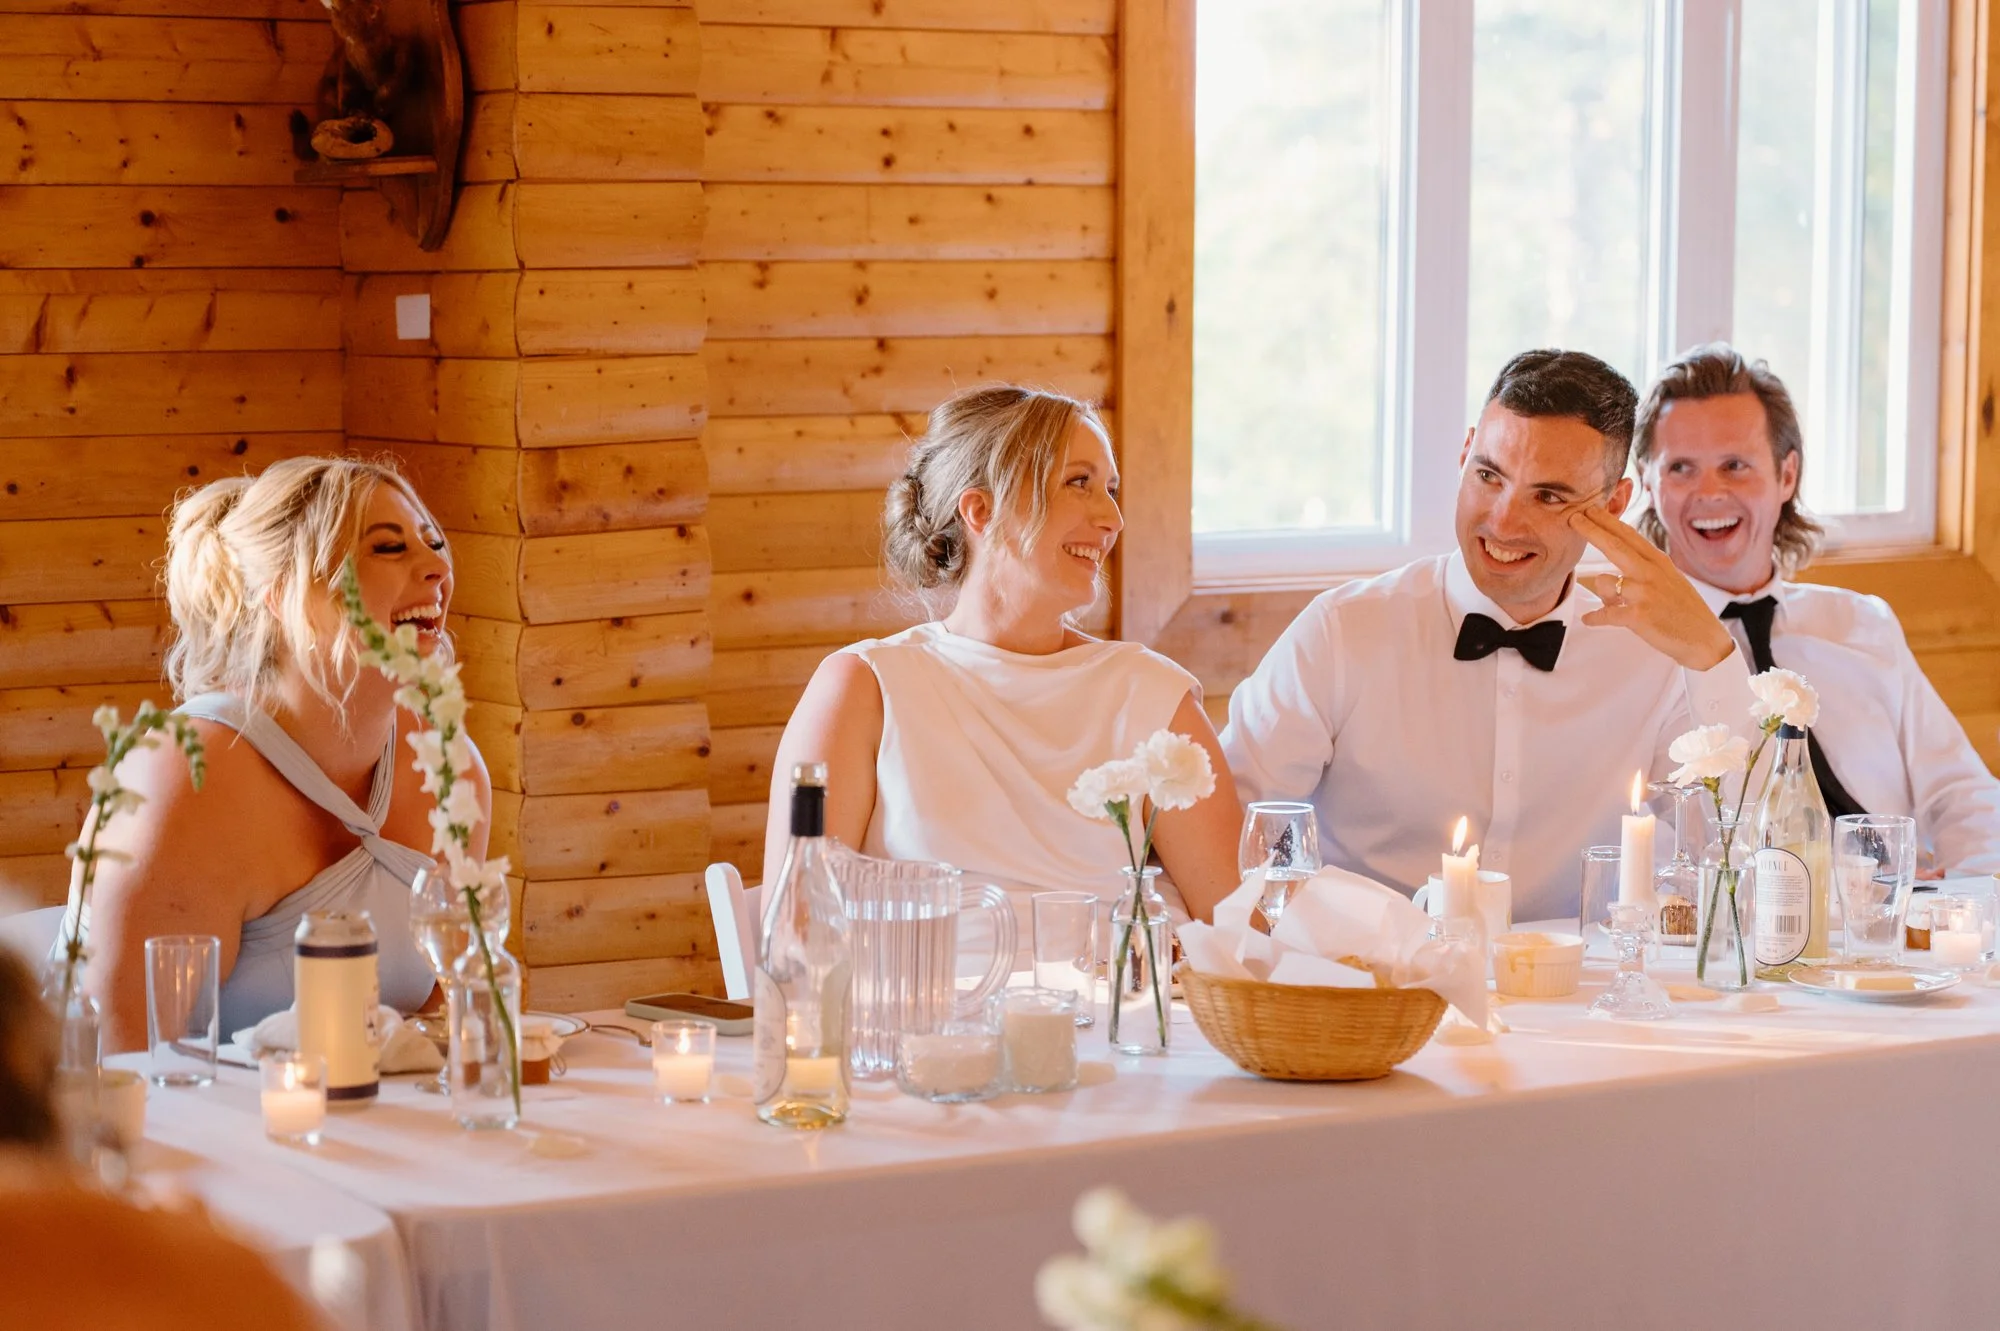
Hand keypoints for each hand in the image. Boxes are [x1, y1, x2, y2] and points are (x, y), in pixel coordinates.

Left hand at [1568, 507, 1734, 670]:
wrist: (1705, 640)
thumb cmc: (1684, 610)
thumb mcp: (1670, 579)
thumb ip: (1646, 567)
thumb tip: (1619, 559)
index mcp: (1659, 562)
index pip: (1629, 536)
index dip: (1608, 521)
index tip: (1590, 508)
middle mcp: (1651, 572)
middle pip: (1615, 545)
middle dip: (1591, 529)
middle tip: (1574, 517)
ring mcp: (1644, 593)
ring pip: (1603, 582)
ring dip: (1604, 595)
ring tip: (1616, 607)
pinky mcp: (1638, 615)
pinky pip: (1604, 613)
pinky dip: (1594, 617)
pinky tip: (1589, 619)